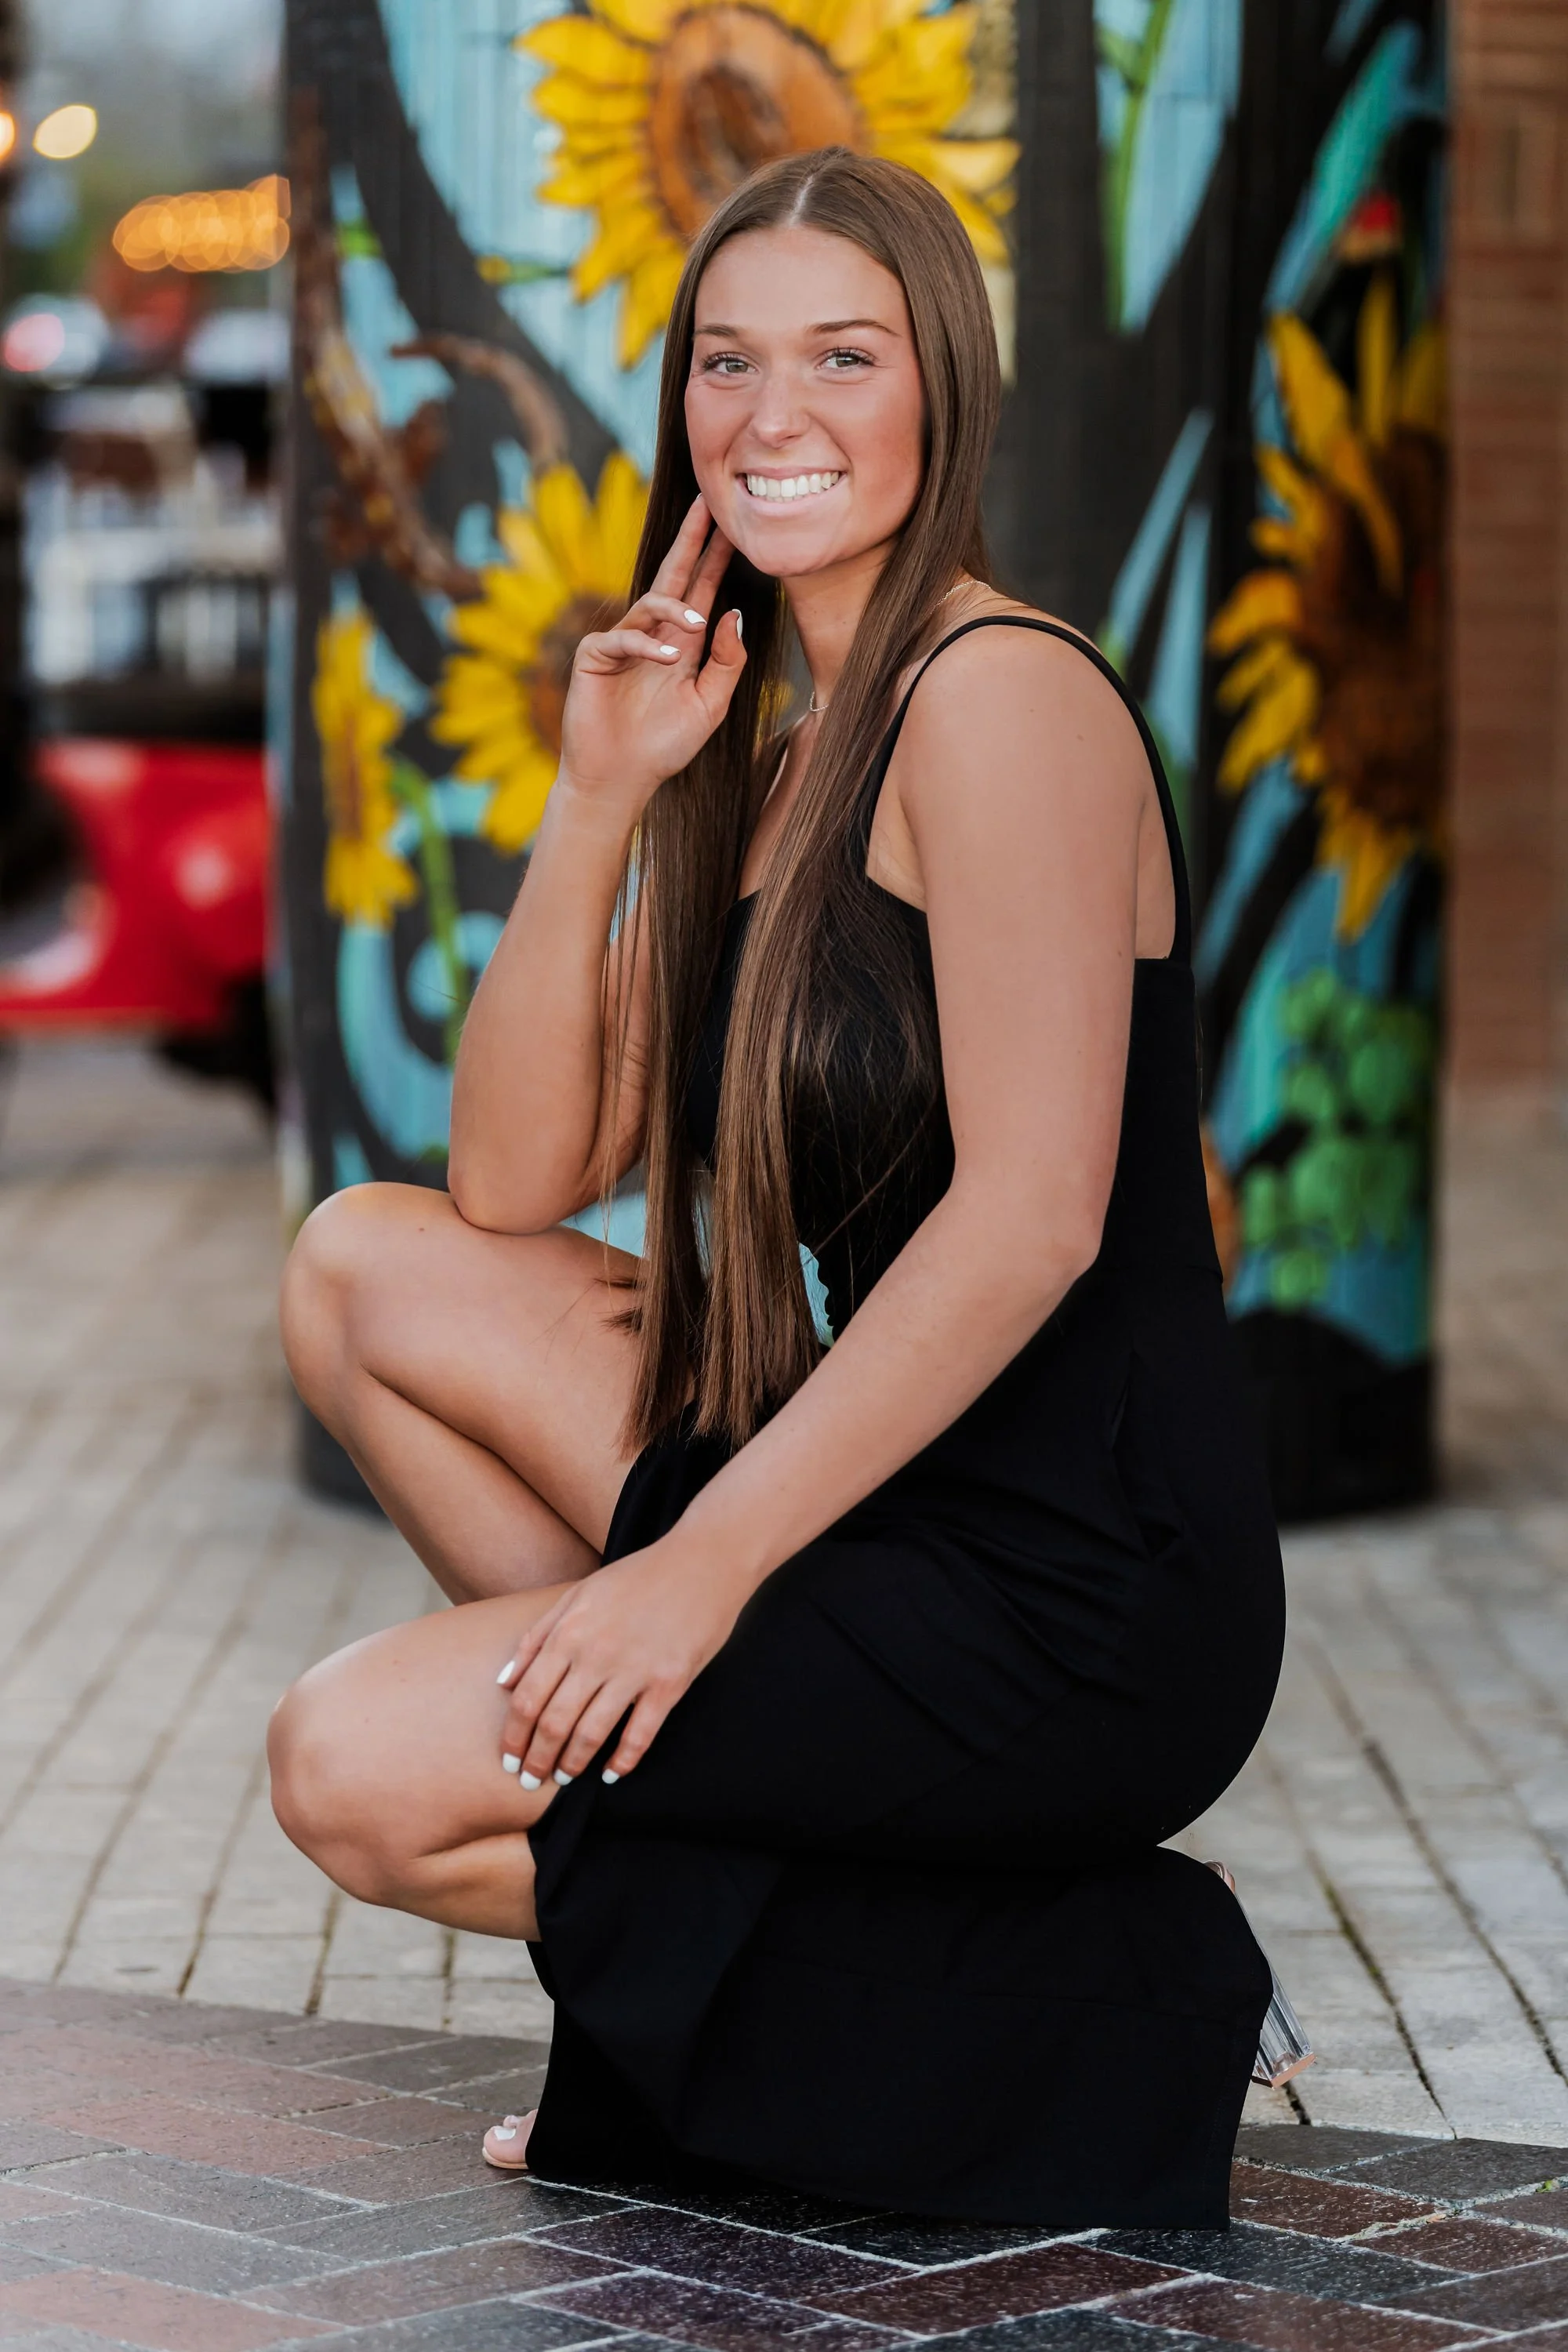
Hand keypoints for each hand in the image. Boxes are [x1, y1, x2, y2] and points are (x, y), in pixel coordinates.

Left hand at [495, 1537, 745, 1787]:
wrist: (703, 1562)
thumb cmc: (638, 1577)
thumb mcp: (578, 1594)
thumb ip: (537, 1636)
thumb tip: (503, 1682)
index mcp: (569, 1632)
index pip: (528, 1698)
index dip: (514, 1737)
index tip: (509, 1759)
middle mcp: (596, 1654)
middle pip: (553, 1722)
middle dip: (537, 1759)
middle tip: (531, 1781)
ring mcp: (634, 1670)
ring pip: (591, 1733)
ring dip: (572, 1764)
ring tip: (564, 1779)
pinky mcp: (670, 1682)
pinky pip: (640, 1734)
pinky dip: (623, 1761)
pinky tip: (612, 1774)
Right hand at [557, 496, 745, 820]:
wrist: (620, 780)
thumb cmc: (664, 747)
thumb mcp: (710, 706)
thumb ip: (728, 663)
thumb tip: (734, 613)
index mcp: (681, 644)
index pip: (700, 591)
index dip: (714, 559)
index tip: (733, 526)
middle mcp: (652, 636)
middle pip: (673, 576)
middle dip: (690, 541)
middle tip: (708, 505)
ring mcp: (621, 642)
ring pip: (651, 604)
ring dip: (678, 608)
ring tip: (698, 625)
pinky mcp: (594, 655)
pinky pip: (623, 637)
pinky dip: (648, 645)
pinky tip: (669, 658)